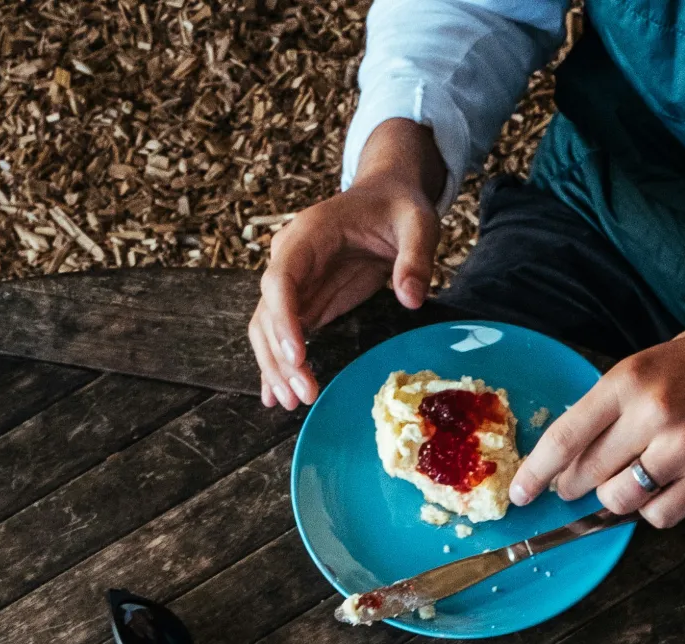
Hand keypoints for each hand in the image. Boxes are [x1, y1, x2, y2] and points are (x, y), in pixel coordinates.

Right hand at [248, 120, 442, 409]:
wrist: (387, 199)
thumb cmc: (399, 208)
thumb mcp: (418, 223)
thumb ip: (416, 258)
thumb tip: (410, 299)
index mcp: (309, 235)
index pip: (281, 279)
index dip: (284, 319)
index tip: (298, 357)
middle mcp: (290, 259)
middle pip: (267, 312)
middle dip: (280, 357)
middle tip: (301, 396)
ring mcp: (294, 283)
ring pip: (267, 329)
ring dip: (275, 368)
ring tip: (293, 403)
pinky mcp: (305, 302)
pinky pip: (281, 335)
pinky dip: (278, 365)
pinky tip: (275, 396)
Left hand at [508, 314, 684, 527]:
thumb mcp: (647, 364)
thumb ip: (608, 405)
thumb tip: (566, 456)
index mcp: (630, 380)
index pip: (566, 437)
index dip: (536, 472)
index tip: (520, 493)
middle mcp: (654, 414)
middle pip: (590, 476)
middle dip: (575, 488)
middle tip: (575, 487)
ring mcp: (683, 449)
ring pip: (621, 501)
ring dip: (615, 500)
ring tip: (629, 479)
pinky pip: (659, 515)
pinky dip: (652, 509)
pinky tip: (664, 485)